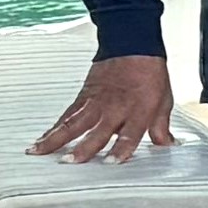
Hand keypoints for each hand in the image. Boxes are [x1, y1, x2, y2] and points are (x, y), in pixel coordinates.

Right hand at [35, 52, 180, 161]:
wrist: (132, 44)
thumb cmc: (148, 72)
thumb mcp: (163, 101)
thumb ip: (161, 127)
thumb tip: (167, 146)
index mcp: (138, 111)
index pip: (129, 134)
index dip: (120, 149)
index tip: (110, 163)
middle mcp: (114, 109)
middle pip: (97, 131)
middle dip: (83, 148)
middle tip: (71, 161)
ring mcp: (96, 103)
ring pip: (73, 123)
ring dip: (56, 139)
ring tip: (40, 152)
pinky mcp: (83, 96)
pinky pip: (67, 115)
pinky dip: (53, 128)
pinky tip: (43, 139)